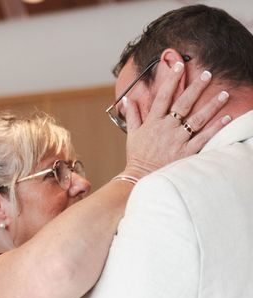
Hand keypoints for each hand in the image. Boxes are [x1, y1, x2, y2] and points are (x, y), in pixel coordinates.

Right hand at [123, 61, 229, 178]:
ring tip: (225, 93)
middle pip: (184, 103)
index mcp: (153, 122)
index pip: (163, 96)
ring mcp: (178, 139)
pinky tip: (227, 117)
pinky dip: (216, 127)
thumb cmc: (136, 156)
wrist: (141, 177)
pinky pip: (204, 137)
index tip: (179, 65)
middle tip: (208, 74)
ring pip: (198, 118)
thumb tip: (126, 100)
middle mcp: (166, 128)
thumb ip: (132, 115)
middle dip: (196, 87)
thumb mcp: (131, 134)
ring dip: (212, 105)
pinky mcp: (186, 151)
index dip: (172, 80)